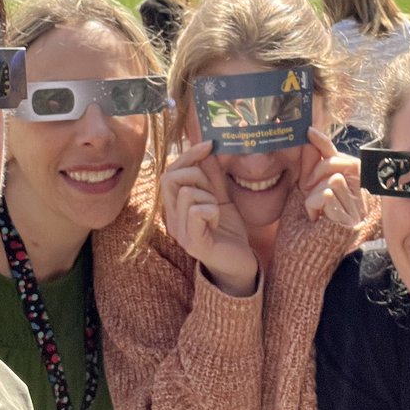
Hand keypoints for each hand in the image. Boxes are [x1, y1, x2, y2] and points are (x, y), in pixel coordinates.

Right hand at [161, 140, 257, 296]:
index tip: (209, 145)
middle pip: (170, 178)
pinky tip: (217, 223)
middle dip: (198, 176)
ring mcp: (180, 232)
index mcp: (175, 207)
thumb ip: (212, 176)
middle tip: (213, 192)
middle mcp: (171, 219)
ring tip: (216, 212)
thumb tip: (208, 147)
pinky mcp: (193, 243)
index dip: (188, 155)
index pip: (169, 172)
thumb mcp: (220, 197)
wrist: (239, 264)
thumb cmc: (227, 231)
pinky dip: (213, 211)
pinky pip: (197, 212)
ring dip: (209, 197)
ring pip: (187, 193)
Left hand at [299, 127, 364, 225]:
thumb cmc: (297, 231)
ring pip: (334, 179)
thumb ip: (309, 168)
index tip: (309, 131)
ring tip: (311, 213)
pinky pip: (328, 194)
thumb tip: (311, 139)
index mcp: (348, 192)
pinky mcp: (350, 222)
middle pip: (342, 164)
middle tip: (305, 191)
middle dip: (316, 172)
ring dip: (313, 194)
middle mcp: (358, 201)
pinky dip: (313, 205)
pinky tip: (314, 221)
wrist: (294, 262)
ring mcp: (357, 213)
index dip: (326, 144)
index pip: (343, 160)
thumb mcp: (302, 192)